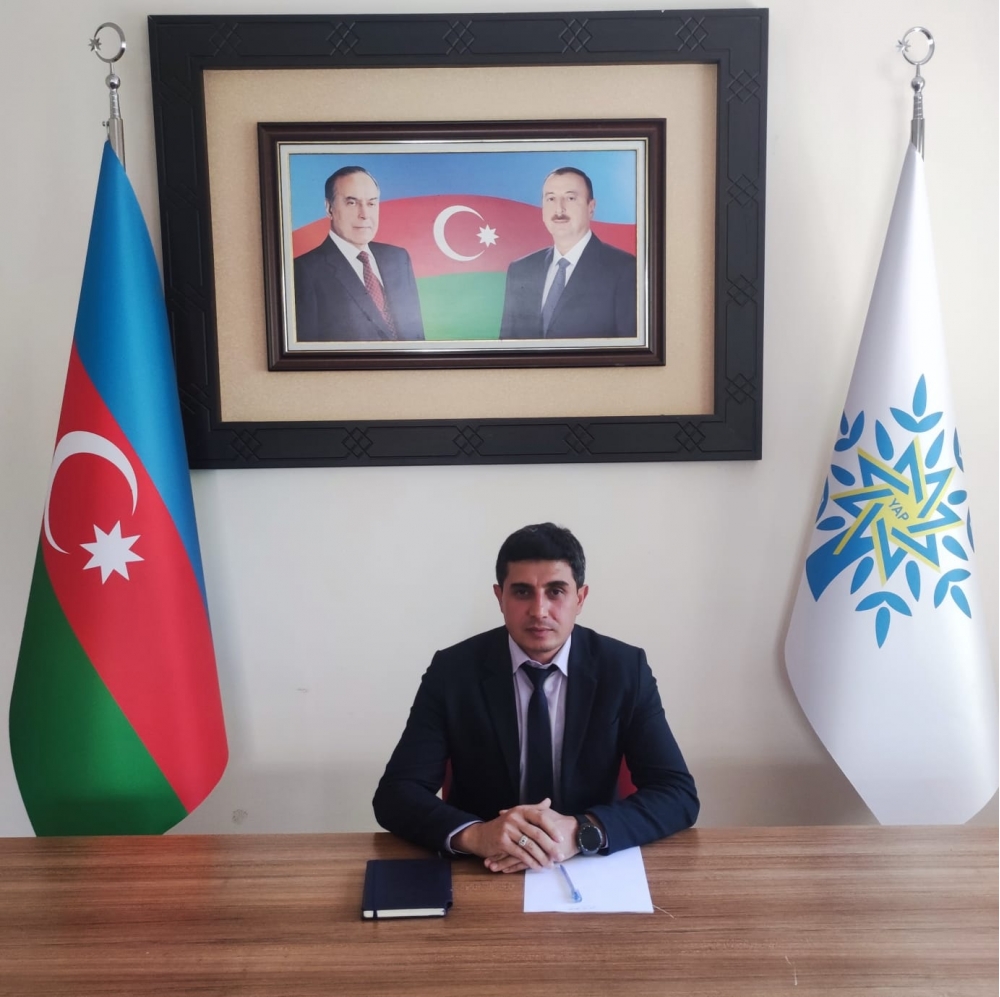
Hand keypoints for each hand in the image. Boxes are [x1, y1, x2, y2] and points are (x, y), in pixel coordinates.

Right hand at [453, 800, 578, 873]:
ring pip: (530, 846)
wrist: (481, 835)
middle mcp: (514, 818)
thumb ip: (535, 808)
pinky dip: (531, 862)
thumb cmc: (504, 825)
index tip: (561, 839)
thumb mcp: (518, 813)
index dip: (552, 828)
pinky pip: (520, 854)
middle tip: (560, 856)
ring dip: (542, 857)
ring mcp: (507, 830)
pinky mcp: (502, 842)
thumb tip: (548, 801)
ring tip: (551, 865)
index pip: (540, 817)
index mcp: (521, 810)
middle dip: (550, 846)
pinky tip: (537, 867)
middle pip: (537, 833)